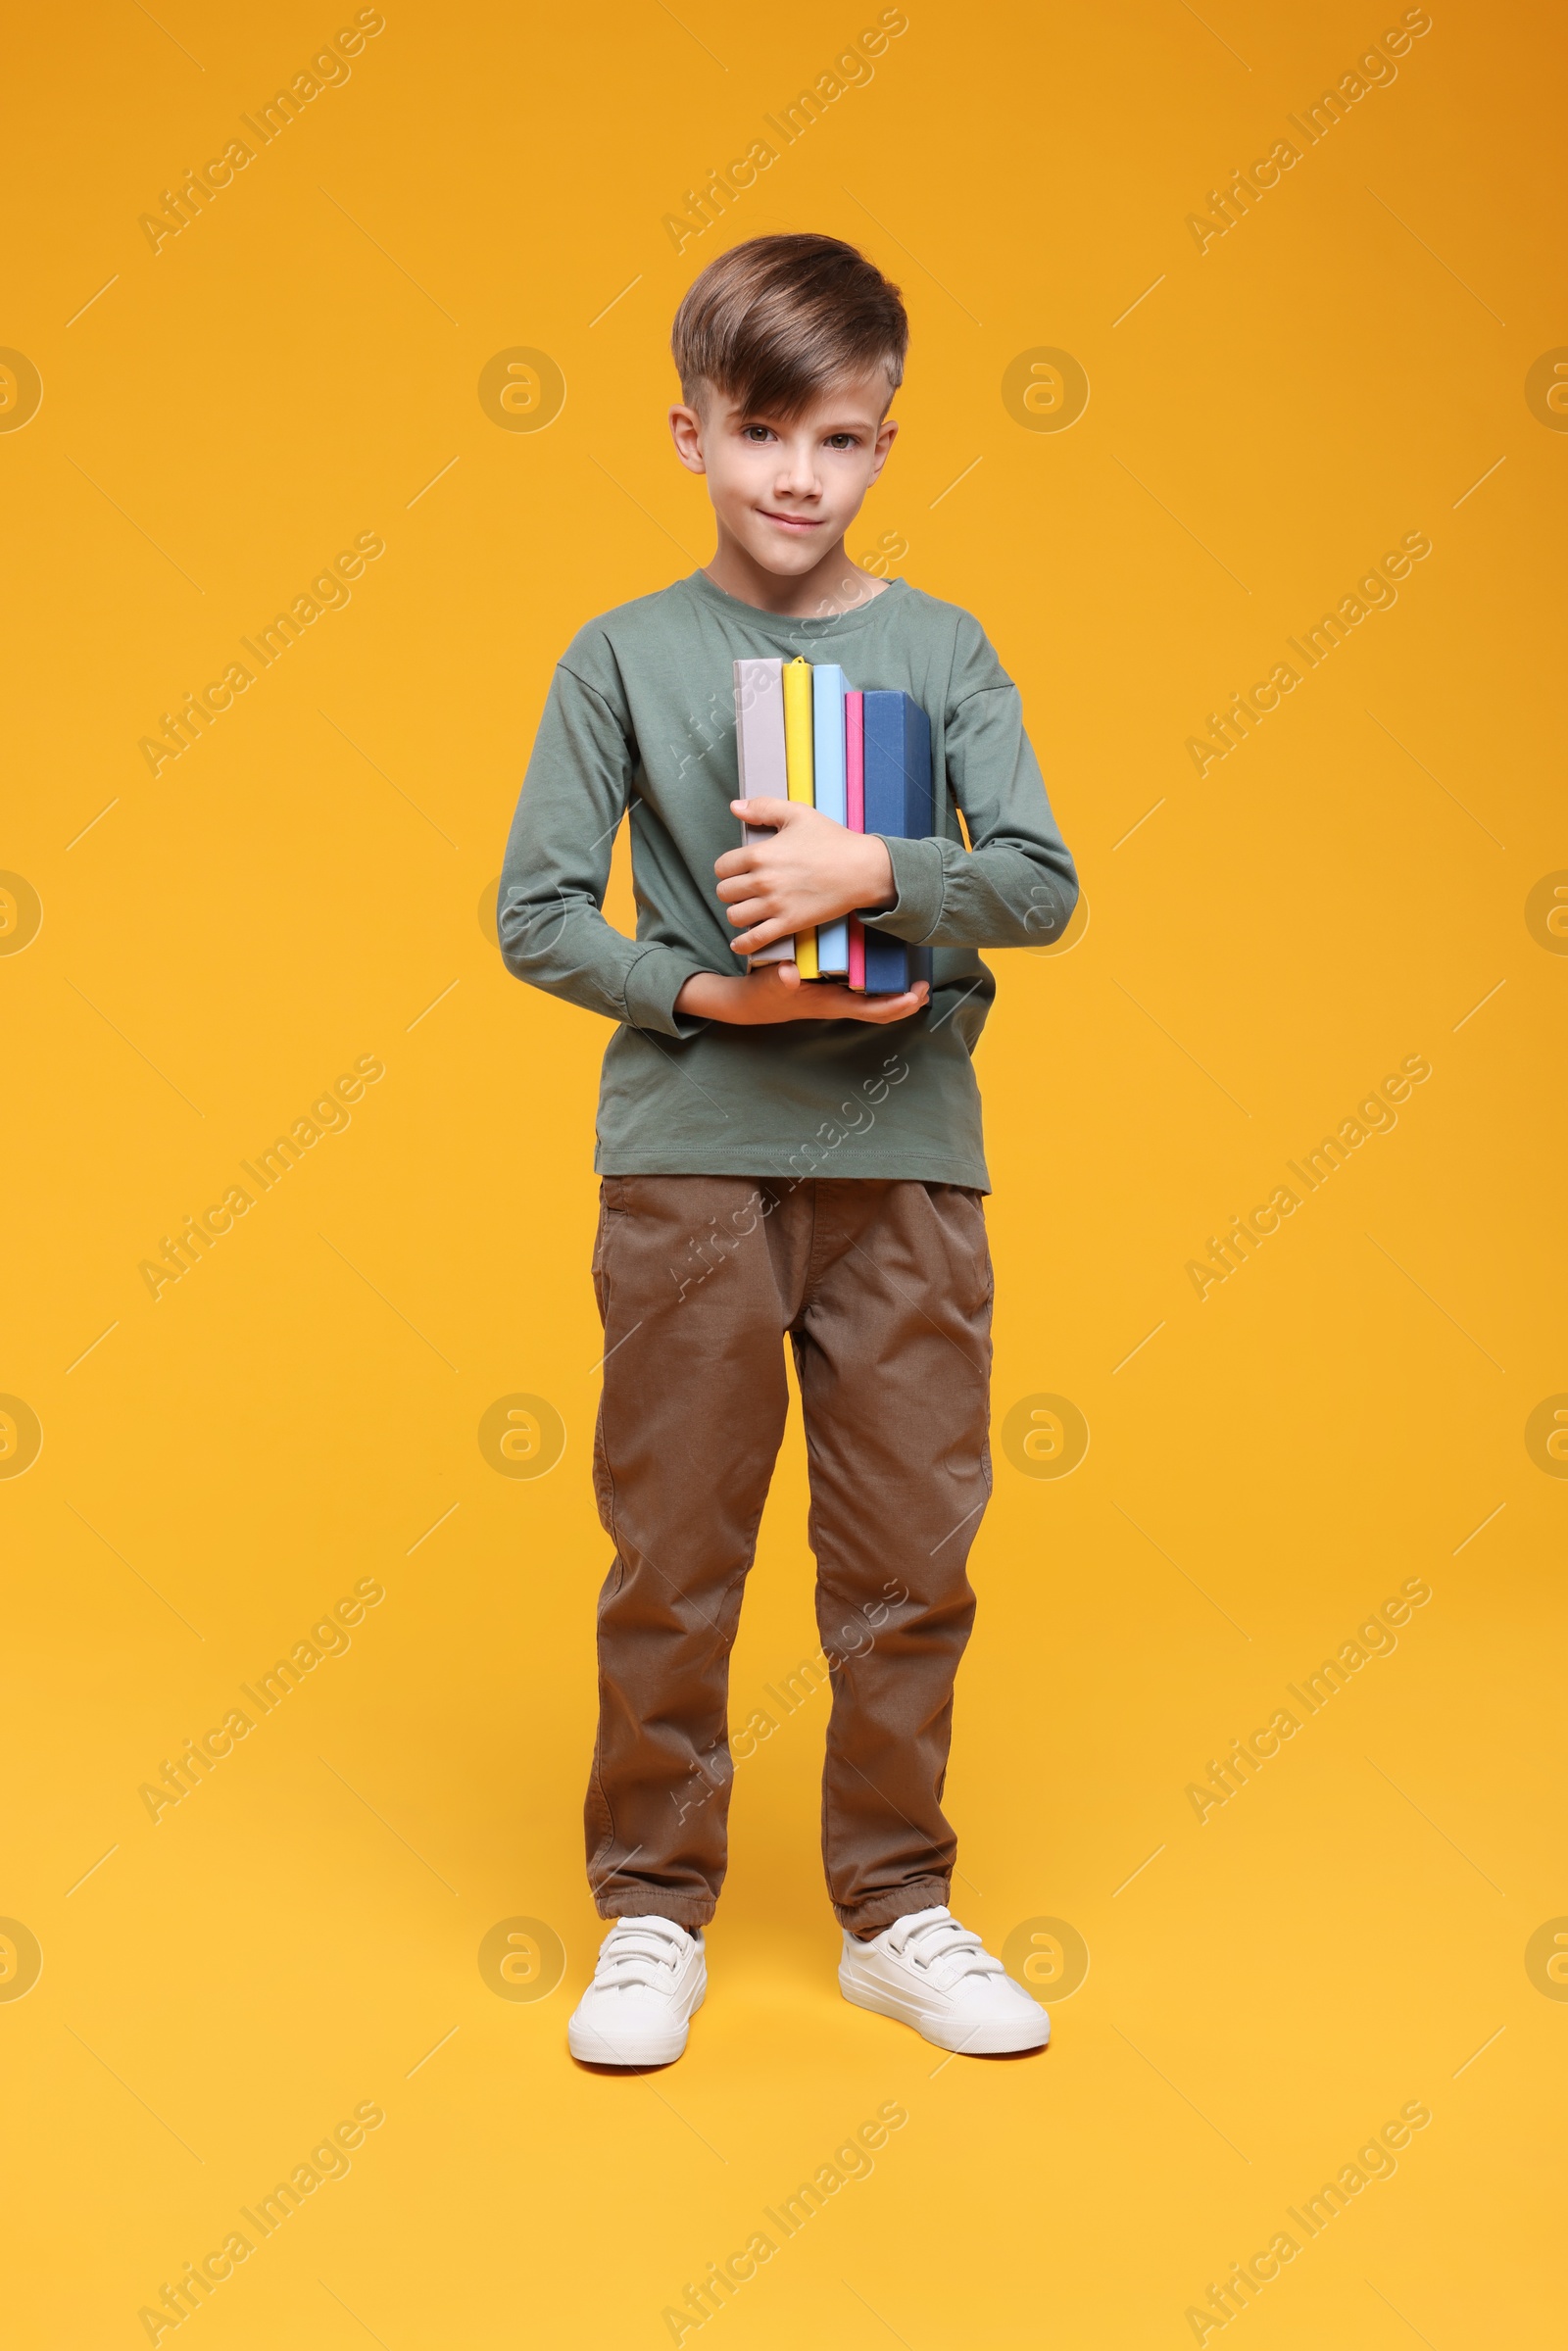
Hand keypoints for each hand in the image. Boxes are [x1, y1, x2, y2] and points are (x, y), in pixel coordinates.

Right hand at [674, 964, 928, 1025]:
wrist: (750, 1001)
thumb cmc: (763, 994)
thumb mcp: (769, 984)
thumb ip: (779, 979)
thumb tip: (789, 974)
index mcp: (832, 1003)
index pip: (872, 1011)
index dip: (897, 1006)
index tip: (916, 995)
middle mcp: (840, 1001)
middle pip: (882, 1007)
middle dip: (906, 999)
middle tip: (925, 980)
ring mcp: (838, 995)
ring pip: (876, 996)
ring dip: (896, 985)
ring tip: (915, 966)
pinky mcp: (833, 985)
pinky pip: (864, 984)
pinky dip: (880, 974)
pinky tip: (887, 955)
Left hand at [715, 798, 895, 956]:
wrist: (861, 869)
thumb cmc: (831, 839)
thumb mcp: (797, 814)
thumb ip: (763, 808)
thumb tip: (735, 807)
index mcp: (760, 854)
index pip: (722, 867)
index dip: (727, 869)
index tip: (738, 870)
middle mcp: (763, 881)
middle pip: (725, 892)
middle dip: (731, 890)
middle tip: (743, 889)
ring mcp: (775, 905)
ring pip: (735, 916)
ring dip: (737, 913)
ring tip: (747, 909)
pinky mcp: (789, 924)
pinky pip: (755, 940)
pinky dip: (743, 944)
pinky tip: (740, 942)